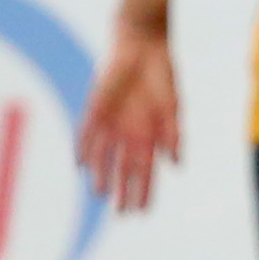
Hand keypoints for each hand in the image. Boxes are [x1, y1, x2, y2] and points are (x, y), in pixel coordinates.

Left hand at [77, 23, 179, 211]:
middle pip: (125, 170)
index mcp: (150, 135)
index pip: (147, 171)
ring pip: (104, 157)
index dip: (145, 191)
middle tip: (122, 213)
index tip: (143, 212)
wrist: (142, 46)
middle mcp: (129, 134)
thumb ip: (173, 134)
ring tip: (100, 194)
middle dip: (124, 191)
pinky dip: (85, 150)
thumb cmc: (162, 76)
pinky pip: (88, 134)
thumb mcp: (172, 107)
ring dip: (102, 175)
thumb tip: (176, 164)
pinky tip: (81, 165)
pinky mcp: (96, 109)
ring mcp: (111, 123)